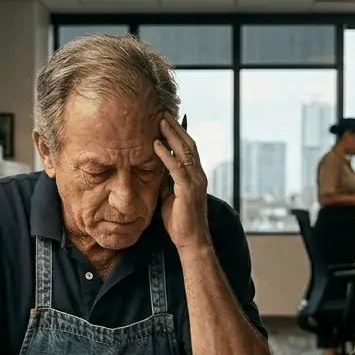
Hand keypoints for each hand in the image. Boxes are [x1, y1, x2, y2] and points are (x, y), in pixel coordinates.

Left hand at [155, 116, 210, 250]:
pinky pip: (176, 168)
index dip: (179, 134)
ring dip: (171, 135)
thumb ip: (167, 182)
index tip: (167, 120)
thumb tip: (155, 170)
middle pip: (188, 145)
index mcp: (196, 176)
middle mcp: (199, 175)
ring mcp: (195, 182)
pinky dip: (166, 154)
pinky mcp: (188, 190)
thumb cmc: (180, 221)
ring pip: (184, 152)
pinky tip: (156, 144)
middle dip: (175, 128)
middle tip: (163, 113)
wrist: (191, 241)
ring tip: (160, 121)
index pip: (189, 149)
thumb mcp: (170, 196)